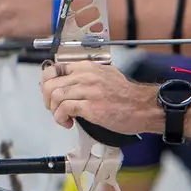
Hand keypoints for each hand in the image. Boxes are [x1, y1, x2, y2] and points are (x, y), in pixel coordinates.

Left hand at [40, 61, 159, 133]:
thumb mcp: (107, 76)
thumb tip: (72, 81)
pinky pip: (63, 110)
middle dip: (47, 99)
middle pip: (50, 83)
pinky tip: (68, 123)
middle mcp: (86, 76)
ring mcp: (88, 91)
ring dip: (54, 111)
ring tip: (63, 117)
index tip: (51, 93)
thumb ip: (89, 76)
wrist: (143, 108)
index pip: (55, 68)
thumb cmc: (128, 96)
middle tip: (54, 108)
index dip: (47, 83)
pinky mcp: (90, 107)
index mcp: (88, 68)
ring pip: (54, 96)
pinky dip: (60, 119)